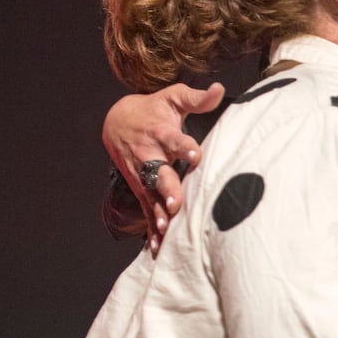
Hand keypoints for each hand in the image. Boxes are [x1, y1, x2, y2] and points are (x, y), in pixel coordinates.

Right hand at [102, 82, 223, 248]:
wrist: (118, 121)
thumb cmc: (155, 110)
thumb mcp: (173, 97)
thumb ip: (197, 98)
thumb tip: (219, 89)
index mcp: (161, 133)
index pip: (174, 139)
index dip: (185, 147)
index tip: (195, 154)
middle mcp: (149, 155)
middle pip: (158, 173)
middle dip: (166, 188)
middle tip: (175, 202)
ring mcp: (142, 175)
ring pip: (149, 195)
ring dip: (157, 212)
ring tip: (166, 228)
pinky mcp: (139, 188)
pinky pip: (145, 210)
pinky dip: (150, 229)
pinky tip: (156, 248)